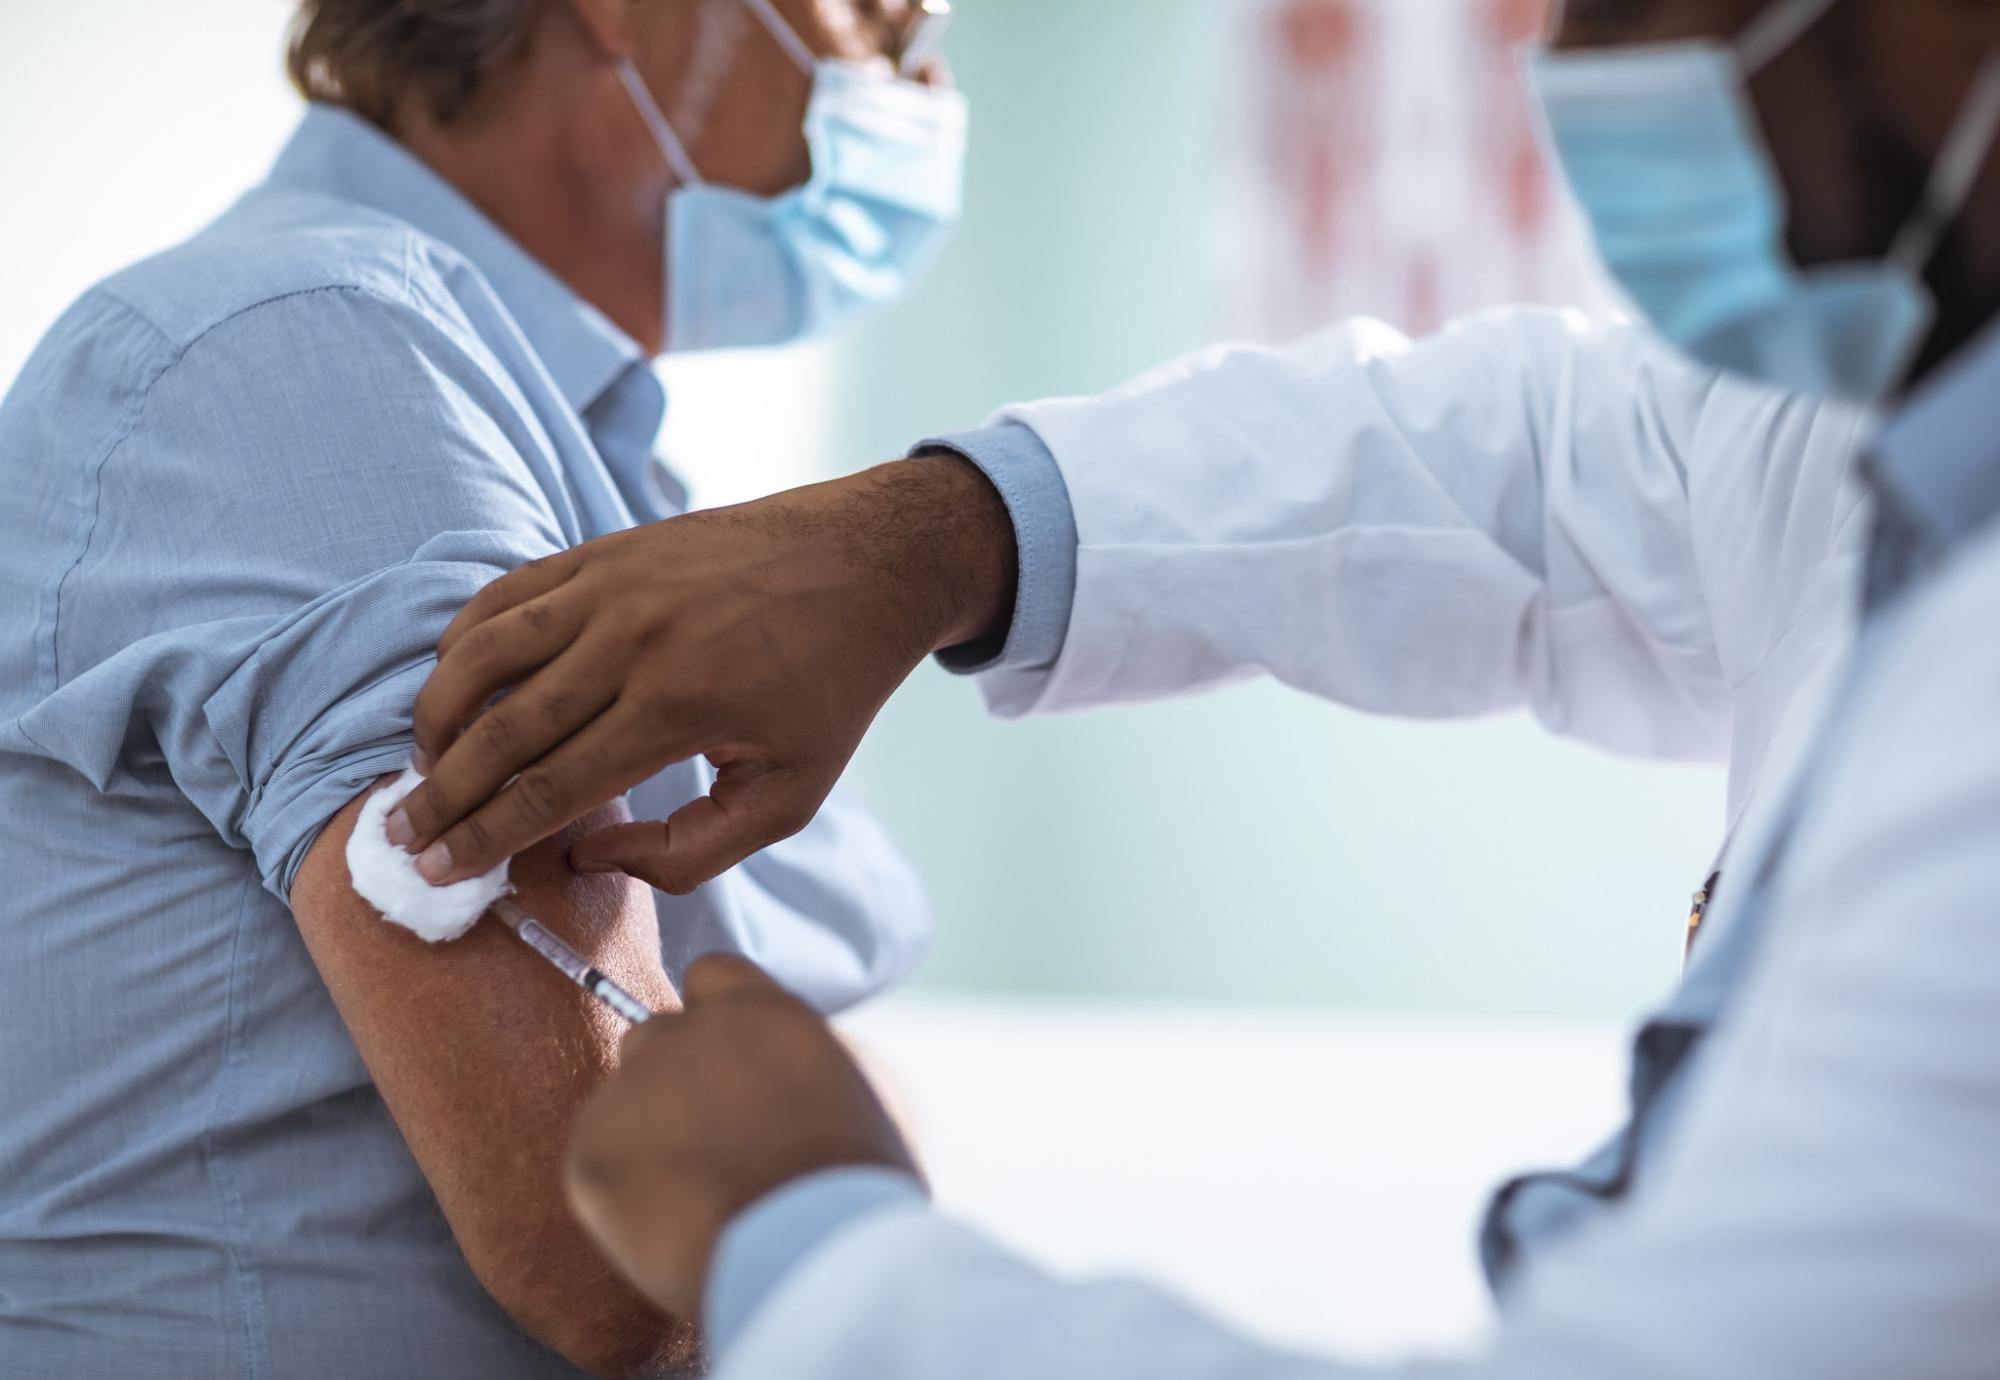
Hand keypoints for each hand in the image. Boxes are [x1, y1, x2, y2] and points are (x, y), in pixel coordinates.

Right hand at [389, 455, 1014, 890]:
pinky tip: (452, 683)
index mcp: (677, 708)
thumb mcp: (788, 794)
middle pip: (501, 730)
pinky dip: (464, 640)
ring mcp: (611, 585)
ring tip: (421, 767)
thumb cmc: (829, 689)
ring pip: (483, 652)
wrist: (867, 563)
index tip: (438, 873)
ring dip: (436, 714)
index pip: (550, 789)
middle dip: (442, 794)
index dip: (484, 839)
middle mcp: (631, 641)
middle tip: (399, 838)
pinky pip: (507, 594)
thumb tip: (587, 856)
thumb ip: (691, 849)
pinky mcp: (605, 549)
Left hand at [564, 955, 921, 1321]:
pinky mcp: (590, 1153)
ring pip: (622, 1099)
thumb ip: (819, 1056)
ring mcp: (632, 1089)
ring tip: (693, 1192)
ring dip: (646, 1131)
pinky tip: (670, 1221)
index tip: (730, 1063)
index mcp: (759, 1010)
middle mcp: (687, 1033)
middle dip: (673, 1076)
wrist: (810, 1256)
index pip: (711, 975)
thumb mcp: (871, 1091)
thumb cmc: (859, 1183)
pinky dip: (623, 1189)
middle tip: (709, 1138)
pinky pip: (596, 1158)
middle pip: (655, 1034)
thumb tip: (798, 1060)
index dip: (716, 1016)